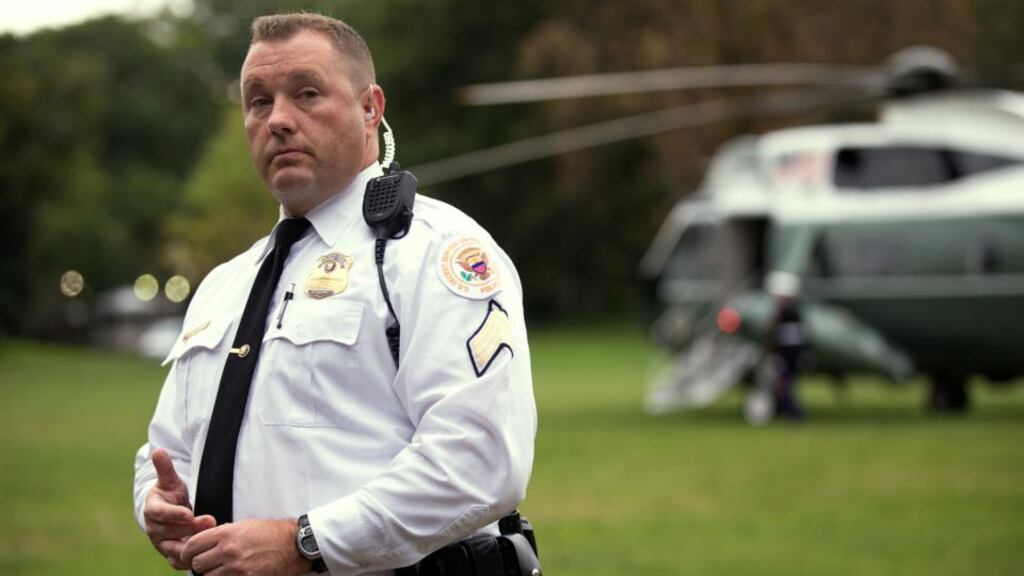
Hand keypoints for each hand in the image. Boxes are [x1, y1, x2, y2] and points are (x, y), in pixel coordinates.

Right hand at [143, 448, 216, 569]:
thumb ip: (165, 468)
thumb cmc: (170, 495)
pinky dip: (190, 560)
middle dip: (191, 528)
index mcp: (152, 510)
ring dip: (193, 545)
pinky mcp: (171, 554)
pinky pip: (178, 561)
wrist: (169, 514)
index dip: (173, 514)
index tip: (188, 513)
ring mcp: (162, 543)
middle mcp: (154, 529)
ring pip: (175, 548)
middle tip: (210, 521)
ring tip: (211, 538)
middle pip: (171, 531)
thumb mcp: (169, 481)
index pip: (160, 513)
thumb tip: (158, 450)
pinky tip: (206, 554)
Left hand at [181, 518, 308, 575]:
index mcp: (226, 533)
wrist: (293, 545)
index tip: (188, 555)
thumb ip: (222, 534)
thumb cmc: (271, 533)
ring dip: (211, 575)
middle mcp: (228, 550)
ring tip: (220, 570)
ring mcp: (236, 568)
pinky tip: (230, 575)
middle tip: (206, 564)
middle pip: (197, 564)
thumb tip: (204, 543)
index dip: (187, 552)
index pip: (193, 545)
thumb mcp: (244, 525)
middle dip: (199, 565)